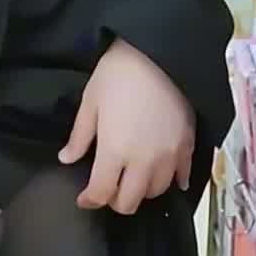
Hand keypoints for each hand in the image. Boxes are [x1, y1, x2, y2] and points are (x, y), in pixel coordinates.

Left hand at [59, 38, 193, 215]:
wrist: (159, 53)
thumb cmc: (118, 74)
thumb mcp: (90, 102)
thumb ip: (80, 137)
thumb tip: (66, 159)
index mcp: (114, 152)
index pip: (101, 193)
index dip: (90, 200)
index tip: (84, 198)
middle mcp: (143, 162)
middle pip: (130, 202)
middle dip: (115, 201)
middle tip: (108, 188)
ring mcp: (169, 156)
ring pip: (155, 192)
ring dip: (141, 191)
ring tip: (133, 178)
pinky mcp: (188, 145)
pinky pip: (182, 177)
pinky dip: (172, 182)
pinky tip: (165, 176)